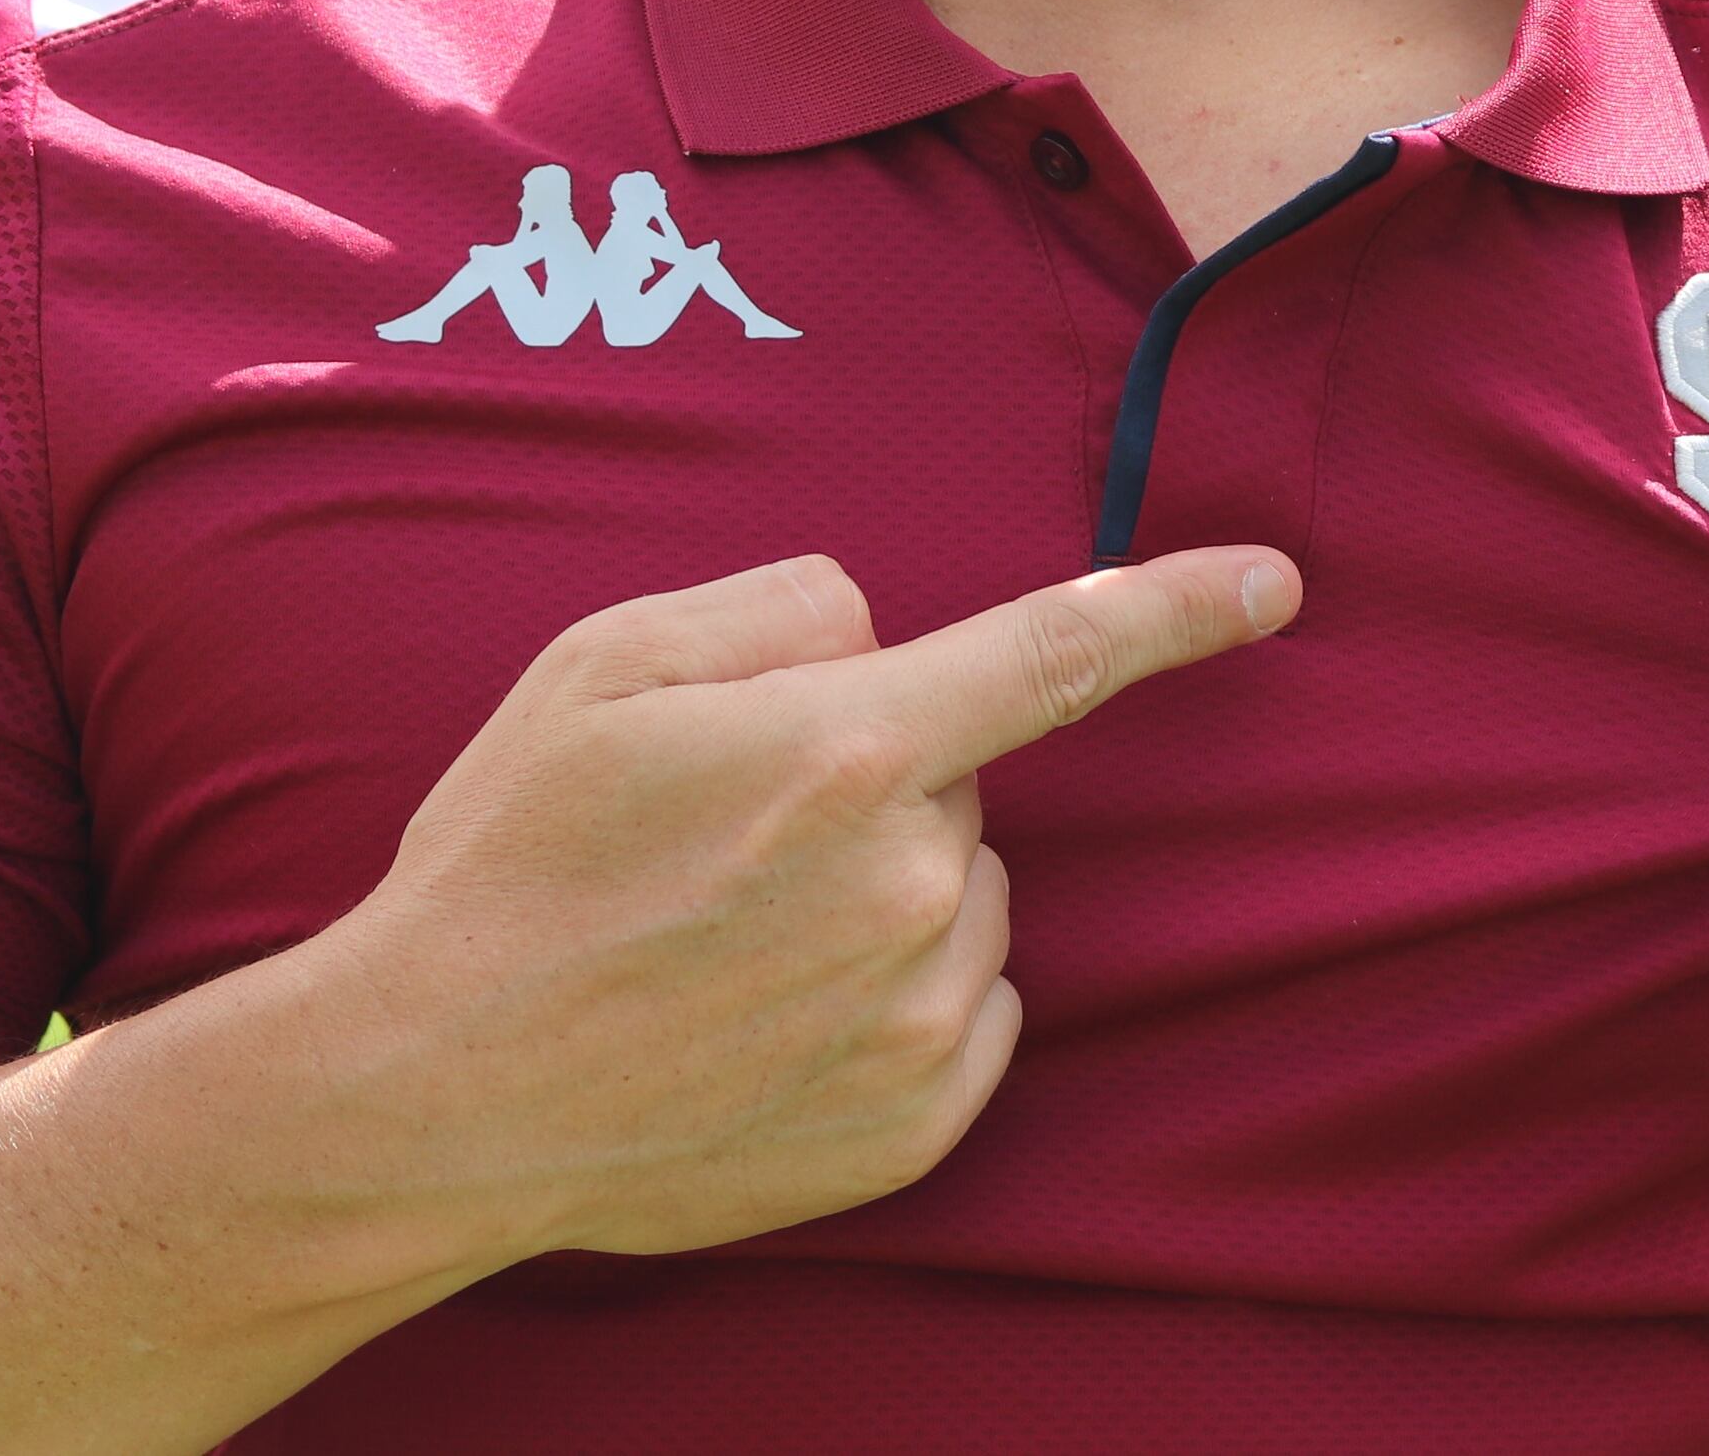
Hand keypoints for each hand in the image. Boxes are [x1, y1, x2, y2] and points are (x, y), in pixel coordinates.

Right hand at [317, 546, 1296, 1262]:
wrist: (434, 1093)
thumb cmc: (511, 861)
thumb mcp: (601, 664)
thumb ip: (775, 608)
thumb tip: (881, 629)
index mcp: (844, 749)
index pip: (1057, 653)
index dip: (1177, 607)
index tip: (1274, 583)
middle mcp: (907, 885)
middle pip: (963, 784)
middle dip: (880, 778)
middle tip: (728, 832)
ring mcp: (916, 1018)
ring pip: (967, 900)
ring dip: (890, 894)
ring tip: (729, 934)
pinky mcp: (910, 1126)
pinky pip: (968, 1014)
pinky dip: (900, 998)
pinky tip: (771, 1011)